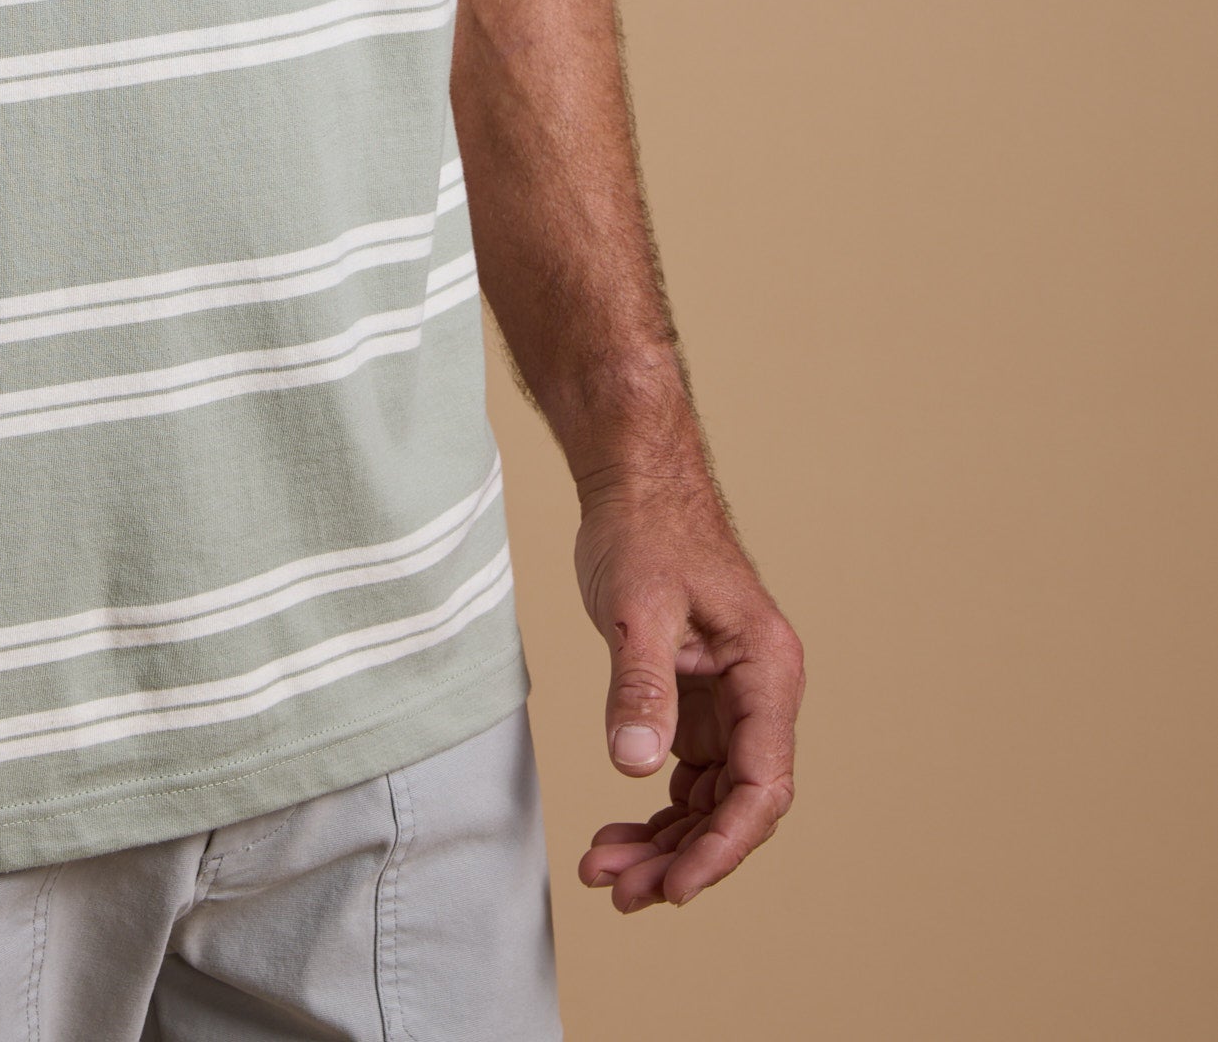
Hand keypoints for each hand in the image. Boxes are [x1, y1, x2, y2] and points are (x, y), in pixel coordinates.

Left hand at [572, 478, 802, 911]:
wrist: (632, 483)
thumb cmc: (645, 530)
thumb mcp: (638, 606)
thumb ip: (641, 686)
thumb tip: (635, 766)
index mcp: (767, 672)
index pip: (762, 785)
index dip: (723, 847)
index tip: (675, 889)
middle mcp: (758, 695)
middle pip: (734, 805)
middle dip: (682, 856)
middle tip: (620, 890)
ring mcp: (728, 701)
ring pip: (708, 799)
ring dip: (663, 842)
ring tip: (605, 870)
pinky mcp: (695, 700)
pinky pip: (685, 776)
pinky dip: (653, 809)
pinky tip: (616, 830)